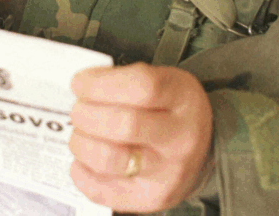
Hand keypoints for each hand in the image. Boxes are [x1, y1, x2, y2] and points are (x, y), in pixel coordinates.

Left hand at [69, 63, 213, 211]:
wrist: (200, 152)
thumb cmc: (171, 110)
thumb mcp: (164, 80)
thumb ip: (125, 78)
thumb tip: (82, 85)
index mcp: (183, 99)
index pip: (142, 86)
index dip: (100, 83)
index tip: (80, 82)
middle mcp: (180, 139)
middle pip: (123, 124)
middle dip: (86, 113)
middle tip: (79, 109)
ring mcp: (166, 174)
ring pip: (108, 159)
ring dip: (81, 142)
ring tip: (82, 133)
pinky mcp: (149, 199)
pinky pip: (100, 190)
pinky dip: (81, 170)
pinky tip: (85, 158)